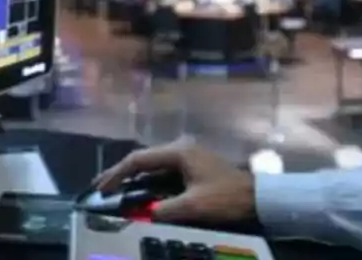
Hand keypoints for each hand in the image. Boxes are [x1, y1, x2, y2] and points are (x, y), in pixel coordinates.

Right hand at [92, 138, 256, 224]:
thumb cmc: (226, 198)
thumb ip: (165, 209)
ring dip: (135, 177)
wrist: (260, 198)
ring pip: (153, 165)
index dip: (117, 174)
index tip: (102, 187)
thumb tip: (146, 212)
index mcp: (178, 152)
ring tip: (115, 188)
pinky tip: (141, 190)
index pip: (138, 160)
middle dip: (121, 173)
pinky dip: (149, 180)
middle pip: (143, 159)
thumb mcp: (194, 207)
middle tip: (101, 186)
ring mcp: (187, 155)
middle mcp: (180, 148)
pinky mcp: (193, 165)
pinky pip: (164, 171)